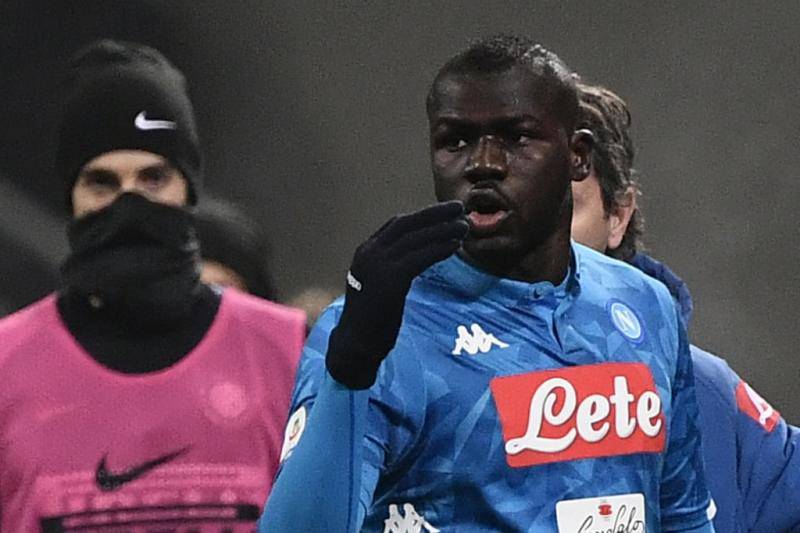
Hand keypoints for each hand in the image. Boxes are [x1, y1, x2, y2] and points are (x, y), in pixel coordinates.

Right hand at [326, 201, 467, 388]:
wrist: (355, 344)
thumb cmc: (370, 320)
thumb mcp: (377, 284)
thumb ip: (392, 268)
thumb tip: (418, 257)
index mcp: (366, 252)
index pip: (396, 225)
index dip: (422, 216)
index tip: (444, 212)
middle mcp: (370, 253)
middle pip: (407, 224)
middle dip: (435, 214)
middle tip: (459, 208)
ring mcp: (378, 265)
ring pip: (416, 238)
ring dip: (443, 230)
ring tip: (464, 226)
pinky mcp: (390, 280)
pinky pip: (420, 257)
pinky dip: (439, 249)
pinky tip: (455, 247)